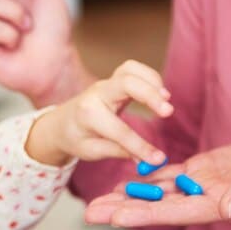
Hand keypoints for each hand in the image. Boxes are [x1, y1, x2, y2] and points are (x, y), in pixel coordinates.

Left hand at [25, 60, 172, 166]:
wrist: (61, 122)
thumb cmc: (76, 138)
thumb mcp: (92, 151)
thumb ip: (120, 152)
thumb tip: (149, 160)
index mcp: (88, 115)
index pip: (119, 130)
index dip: (140, 145)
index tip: (158, 158)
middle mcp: (97, 94)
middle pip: (126, 83)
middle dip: (149, 95)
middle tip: (168, 112)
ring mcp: (106, 84)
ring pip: (130, 69)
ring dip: (152, 80)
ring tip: (166, 100)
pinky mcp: (114, 80)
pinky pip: (133, 69)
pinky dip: (150, 77)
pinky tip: (160, 93)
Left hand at [84, 137, 230, 225]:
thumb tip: (225, 209)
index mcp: (220, 204)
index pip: (175, 212)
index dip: (145, 214)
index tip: (116, 218)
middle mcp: (206, 199)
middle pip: (157, 206)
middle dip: (123, 210)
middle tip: (88, 215)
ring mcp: (204, 185)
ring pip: (158, 193)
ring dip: (128, 197)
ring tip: (97, 202)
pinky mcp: (206, 170)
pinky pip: (171, 176)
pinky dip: (148, 179)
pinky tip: (125, 181)